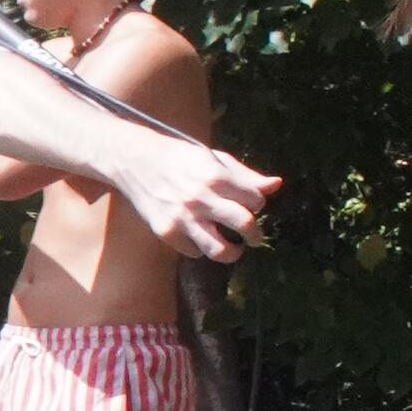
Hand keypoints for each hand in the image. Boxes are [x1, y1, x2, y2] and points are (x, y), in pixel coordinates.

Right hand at [123, 133, 279, 262]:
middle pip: (244, 225)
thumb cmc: (179, 157)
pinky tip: (200, 236)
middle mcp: (200, 199)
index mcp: (215, 176)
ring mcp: (182, 218)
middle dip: (255, 235)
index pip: (255, 200)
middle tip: (254, 238)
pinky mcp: (166, 232)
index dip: (257, 204)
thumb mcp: (213, 158)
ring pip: (220, 250)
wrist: (135, 161)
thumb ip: (245, 175)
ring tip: (233, 249)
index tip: (252, 205)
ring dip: (233, 252)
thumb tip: (276, 185)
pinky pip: (194, 251)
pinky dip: (200, 247)